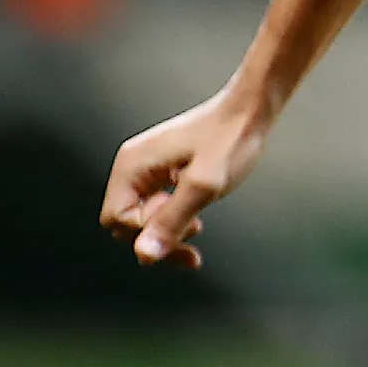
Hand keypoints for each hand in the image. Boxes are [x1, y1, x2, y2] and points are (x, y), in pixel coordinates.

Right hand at [99, 89, 265, 268]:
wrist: (250, 111)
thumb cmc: (230, 139)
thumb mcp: (203, 186)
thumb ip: (172, 221)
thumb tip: (144, 255)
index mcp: (132, 165)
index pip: (117, 219)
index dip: (148, 228)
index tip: (183, 216)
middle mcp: (132, 167)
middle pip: (126, 221)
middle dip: (158, 235)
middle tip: (195, 230)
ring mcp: (147, 169)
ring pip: (143, 218)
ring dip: (168, 231)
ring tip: (198, 228)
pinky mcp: (163, 172)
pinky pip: (157, 207)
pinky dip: (175, 220)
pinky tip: (195, 225)